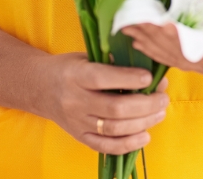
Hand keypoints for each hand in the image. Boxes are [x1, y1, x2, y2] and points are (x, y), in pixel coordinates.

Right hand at [33, 53, 168, 153]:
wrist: (40, 87)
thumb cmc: (70, 68)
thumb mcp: (87, 57)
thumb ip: (113, 62)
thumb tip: (149, 69)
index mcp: (75, 75)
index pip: (103, 78)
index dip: (129, 78)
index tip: (149, 77)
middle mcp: (74, 100)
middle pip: (114, 108)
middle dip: (145, 105)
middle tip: (162, 98)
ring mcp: (77, 122)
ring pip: (114, 129)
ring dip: (142, 123)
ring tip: (160, 113)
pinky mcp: (79, 136)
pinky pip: (105, 146)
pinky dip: (128, 144)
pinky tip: (145, 135)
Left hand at [123, 3, 202, 78]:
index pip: (199, 47)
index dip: (180, 37)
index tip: (162, 24)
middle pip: (176, 50)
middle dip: (153, 35)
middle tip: (133, 19)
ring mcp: (201, 63)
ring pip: (167, 54)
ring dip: (146, 40)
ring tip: (125, 24)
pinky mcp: (196, 60)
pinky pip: (169, 56)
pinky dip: (150, 47)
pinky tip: (135, 37)